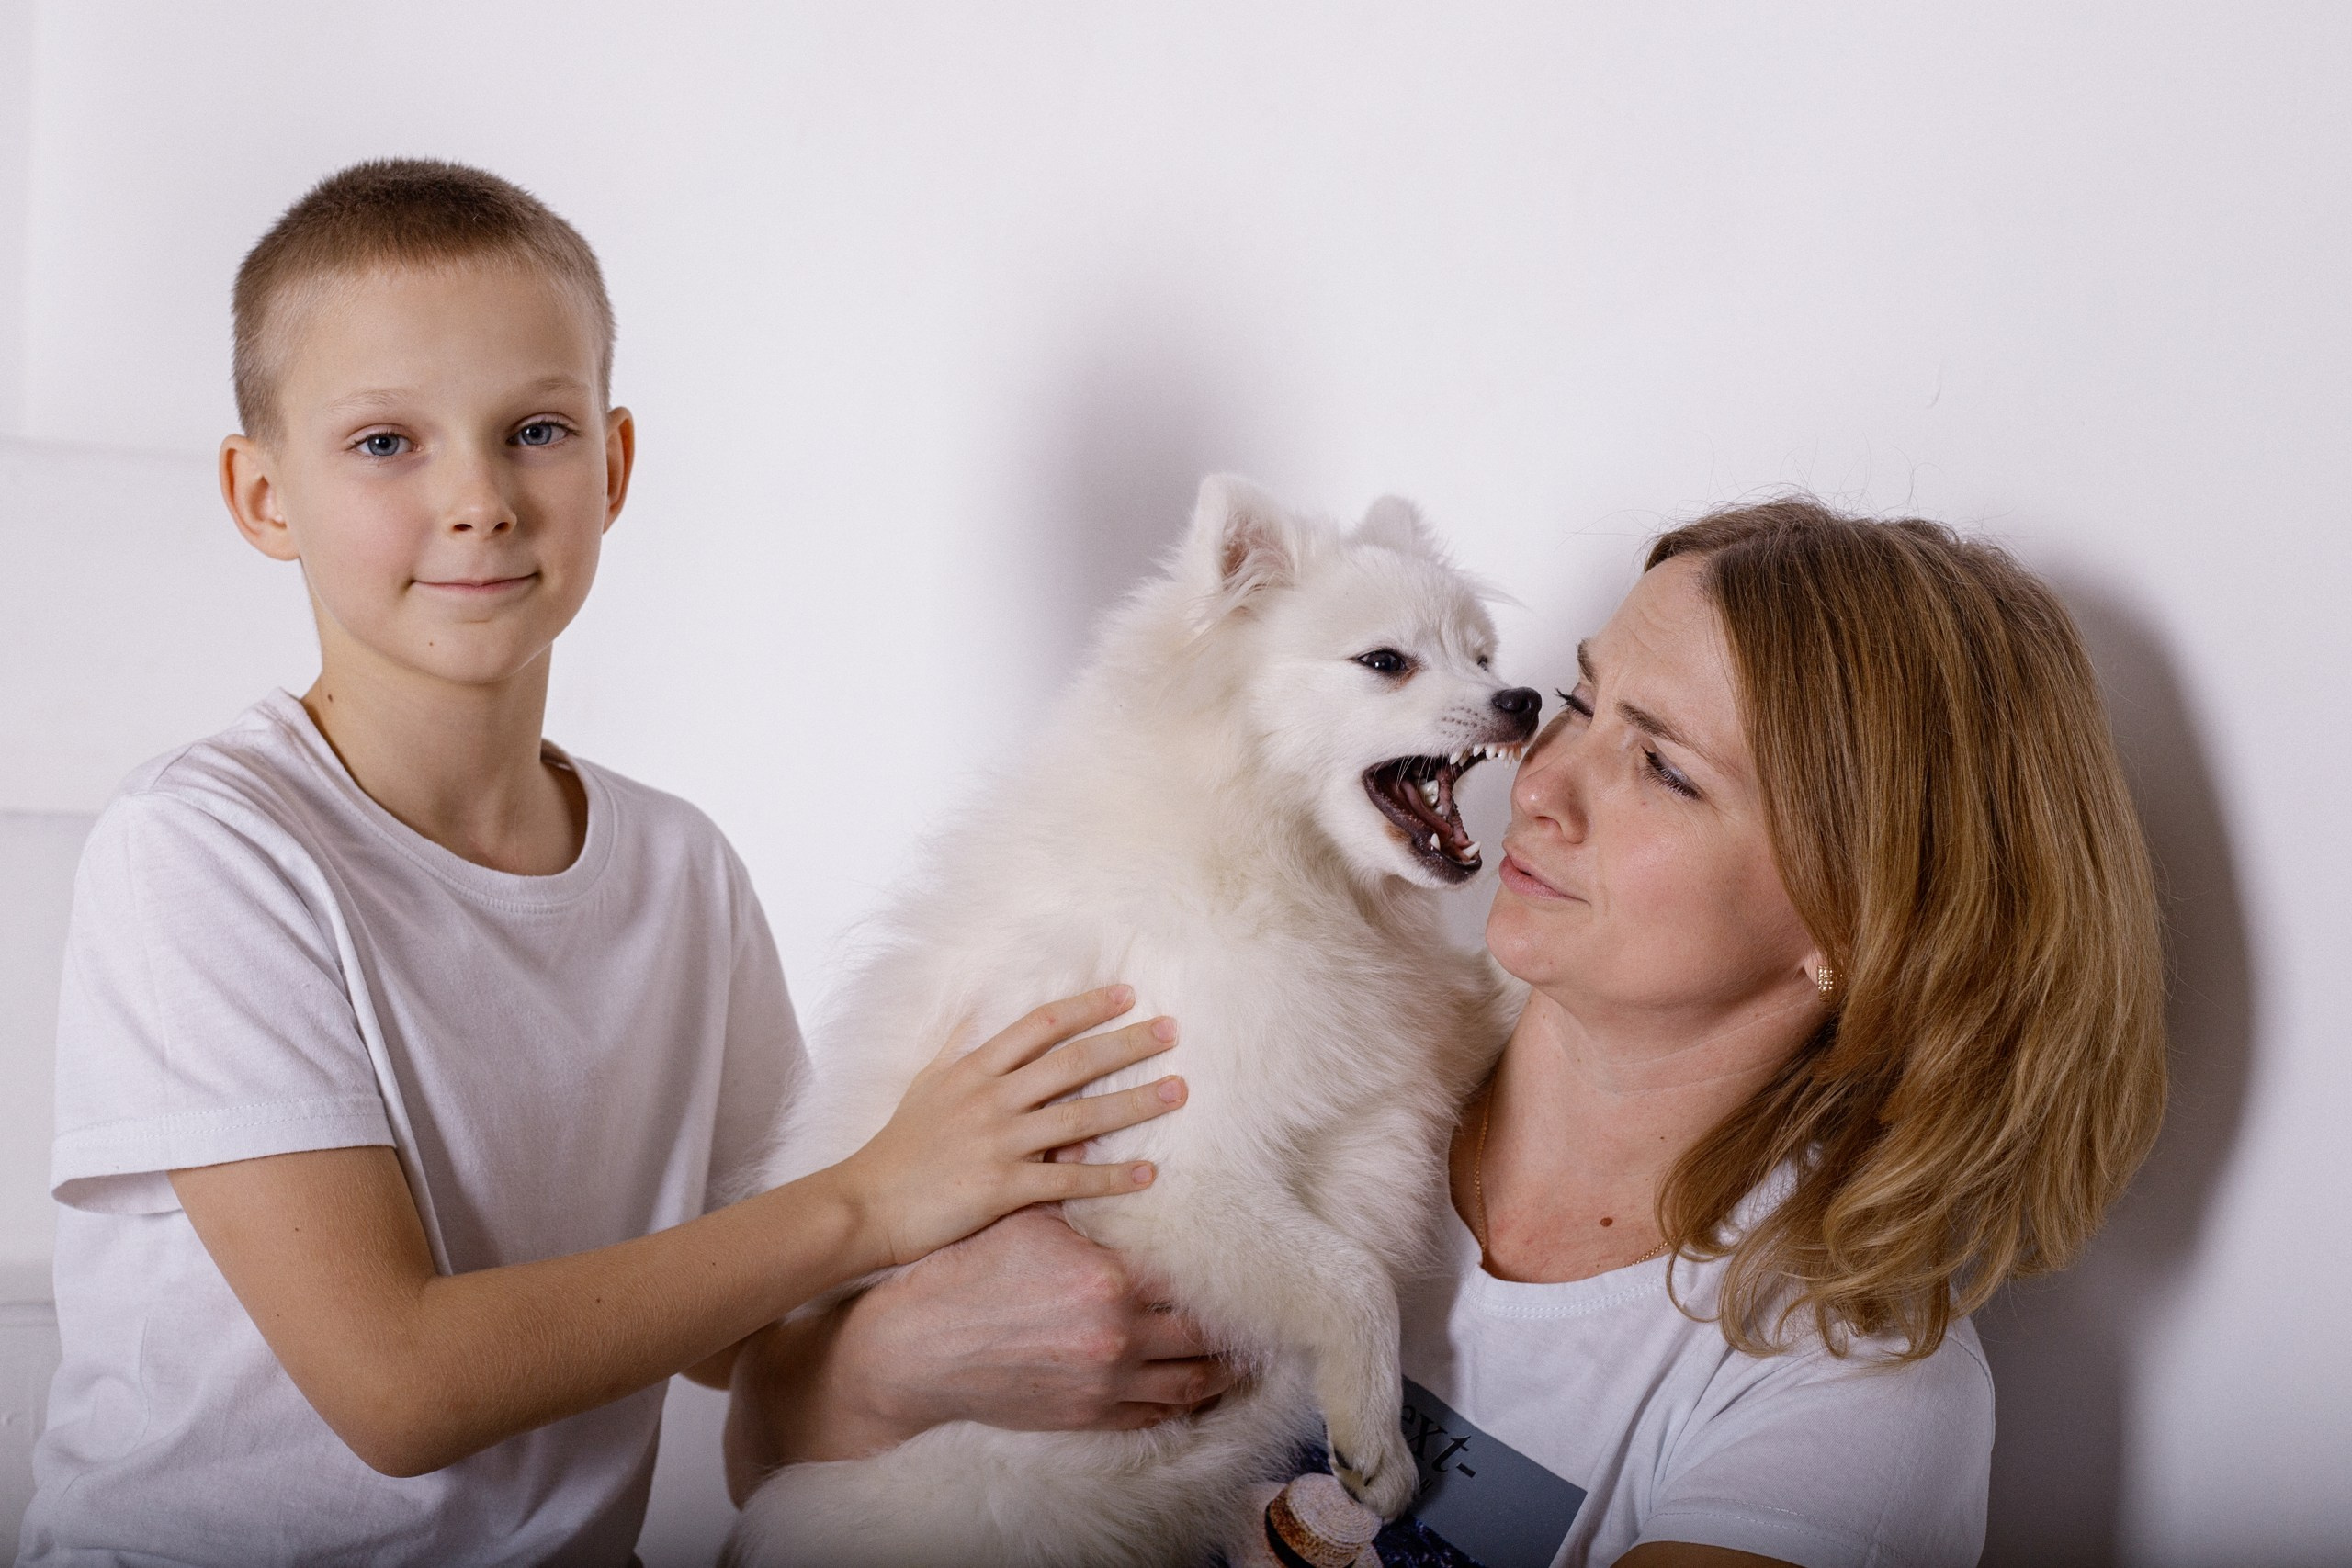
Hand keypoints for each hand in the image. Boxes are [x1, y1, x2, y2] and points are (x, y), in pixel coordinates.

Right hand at [833, 986, 1184, 1269]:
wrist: (863, 1204)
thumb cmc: (896, 1146)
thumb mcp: (925, 1083)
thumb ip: (959, 1047)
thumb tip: (982, 1008)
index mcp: (974, 1069)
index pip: (1040, 1026)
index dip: (1086, 1006)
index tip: (1126, 993)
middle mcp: (991, 1098)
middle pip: (1072, 1062)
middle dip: (1126, 1043)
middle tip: (1172, 1029)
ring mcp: (998, 1142)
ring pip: (1080, 1115)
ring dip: (1134, 1103)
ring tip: (1178, 1090)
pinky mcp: (1002, 1187)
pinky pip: (1069, 1179)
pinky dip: (1111, 1177)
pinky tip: (1148, 1173)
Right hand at [842, 1207, 1235, 1436]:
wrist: (919, 1350)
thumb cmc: (967, 1274)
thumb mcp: (1021, 1215)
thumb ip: (1071, 1177)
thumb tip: (1098, 1128)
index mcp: (1109, 1276)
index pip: (1189, 1268)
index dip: (1220, 1261)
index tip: (1248, 1254)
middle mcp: (1118, 1332)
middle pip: (1202, 1326)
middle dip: (1234, 1317)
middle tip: (1266, 1307)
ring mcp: (1107, 1380)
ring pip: (1192, 1379)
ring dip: (1225, 1368)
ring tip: (1248, 1355)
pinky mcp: (1090, 1415)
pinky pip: (1157, 1413)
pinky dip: (1186, 1402)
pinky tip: (1201, 1390)